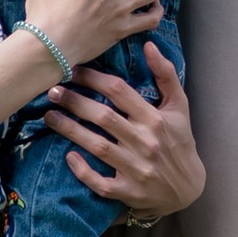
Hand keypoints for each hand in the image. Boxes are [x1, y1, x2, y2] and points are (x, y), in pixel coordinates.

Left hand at [45, 36, 204, 220]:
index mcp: (155, 119)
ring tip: (49, 116)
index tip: (73, 70)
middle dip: (75, 102)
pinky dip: (83, 170)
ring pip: (98, 147)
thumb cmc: (180, 142)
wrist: (188, 189)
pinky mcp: (128, 192)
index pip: (119, 92)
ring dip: (70, 130)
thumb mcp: (179, 107)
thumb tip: (149, 45)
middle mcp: (146, 142)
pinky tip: (68, 157)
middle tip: (52, 91)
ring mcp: (136, 169)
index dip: (93, 79)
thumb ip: (166, 75)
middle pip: (104, 117)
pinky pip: (101, 182)